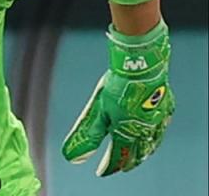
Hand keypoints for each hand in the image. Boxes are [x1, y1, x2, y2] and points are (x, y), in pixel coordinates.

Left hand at [62, 20, 173, 175]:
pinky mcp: (166, 107)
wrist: (140, 66)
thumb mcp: (96, 112)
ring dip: (143, 152)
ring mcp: (158, 120)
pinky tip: (154, 132)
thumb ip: (87, 136)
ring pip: (152, 144)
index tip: (101, 172)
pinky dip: (156, 135)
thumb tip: (72, 157)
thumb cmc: (117, 87)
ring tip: (137, 155)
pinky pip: (162, 127)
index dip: (109, 167)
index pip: (118, 158)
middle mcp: (146, 131)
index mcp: (128, 134)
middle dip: (127, 162)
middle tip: (120, 166)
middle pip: (137, 154)